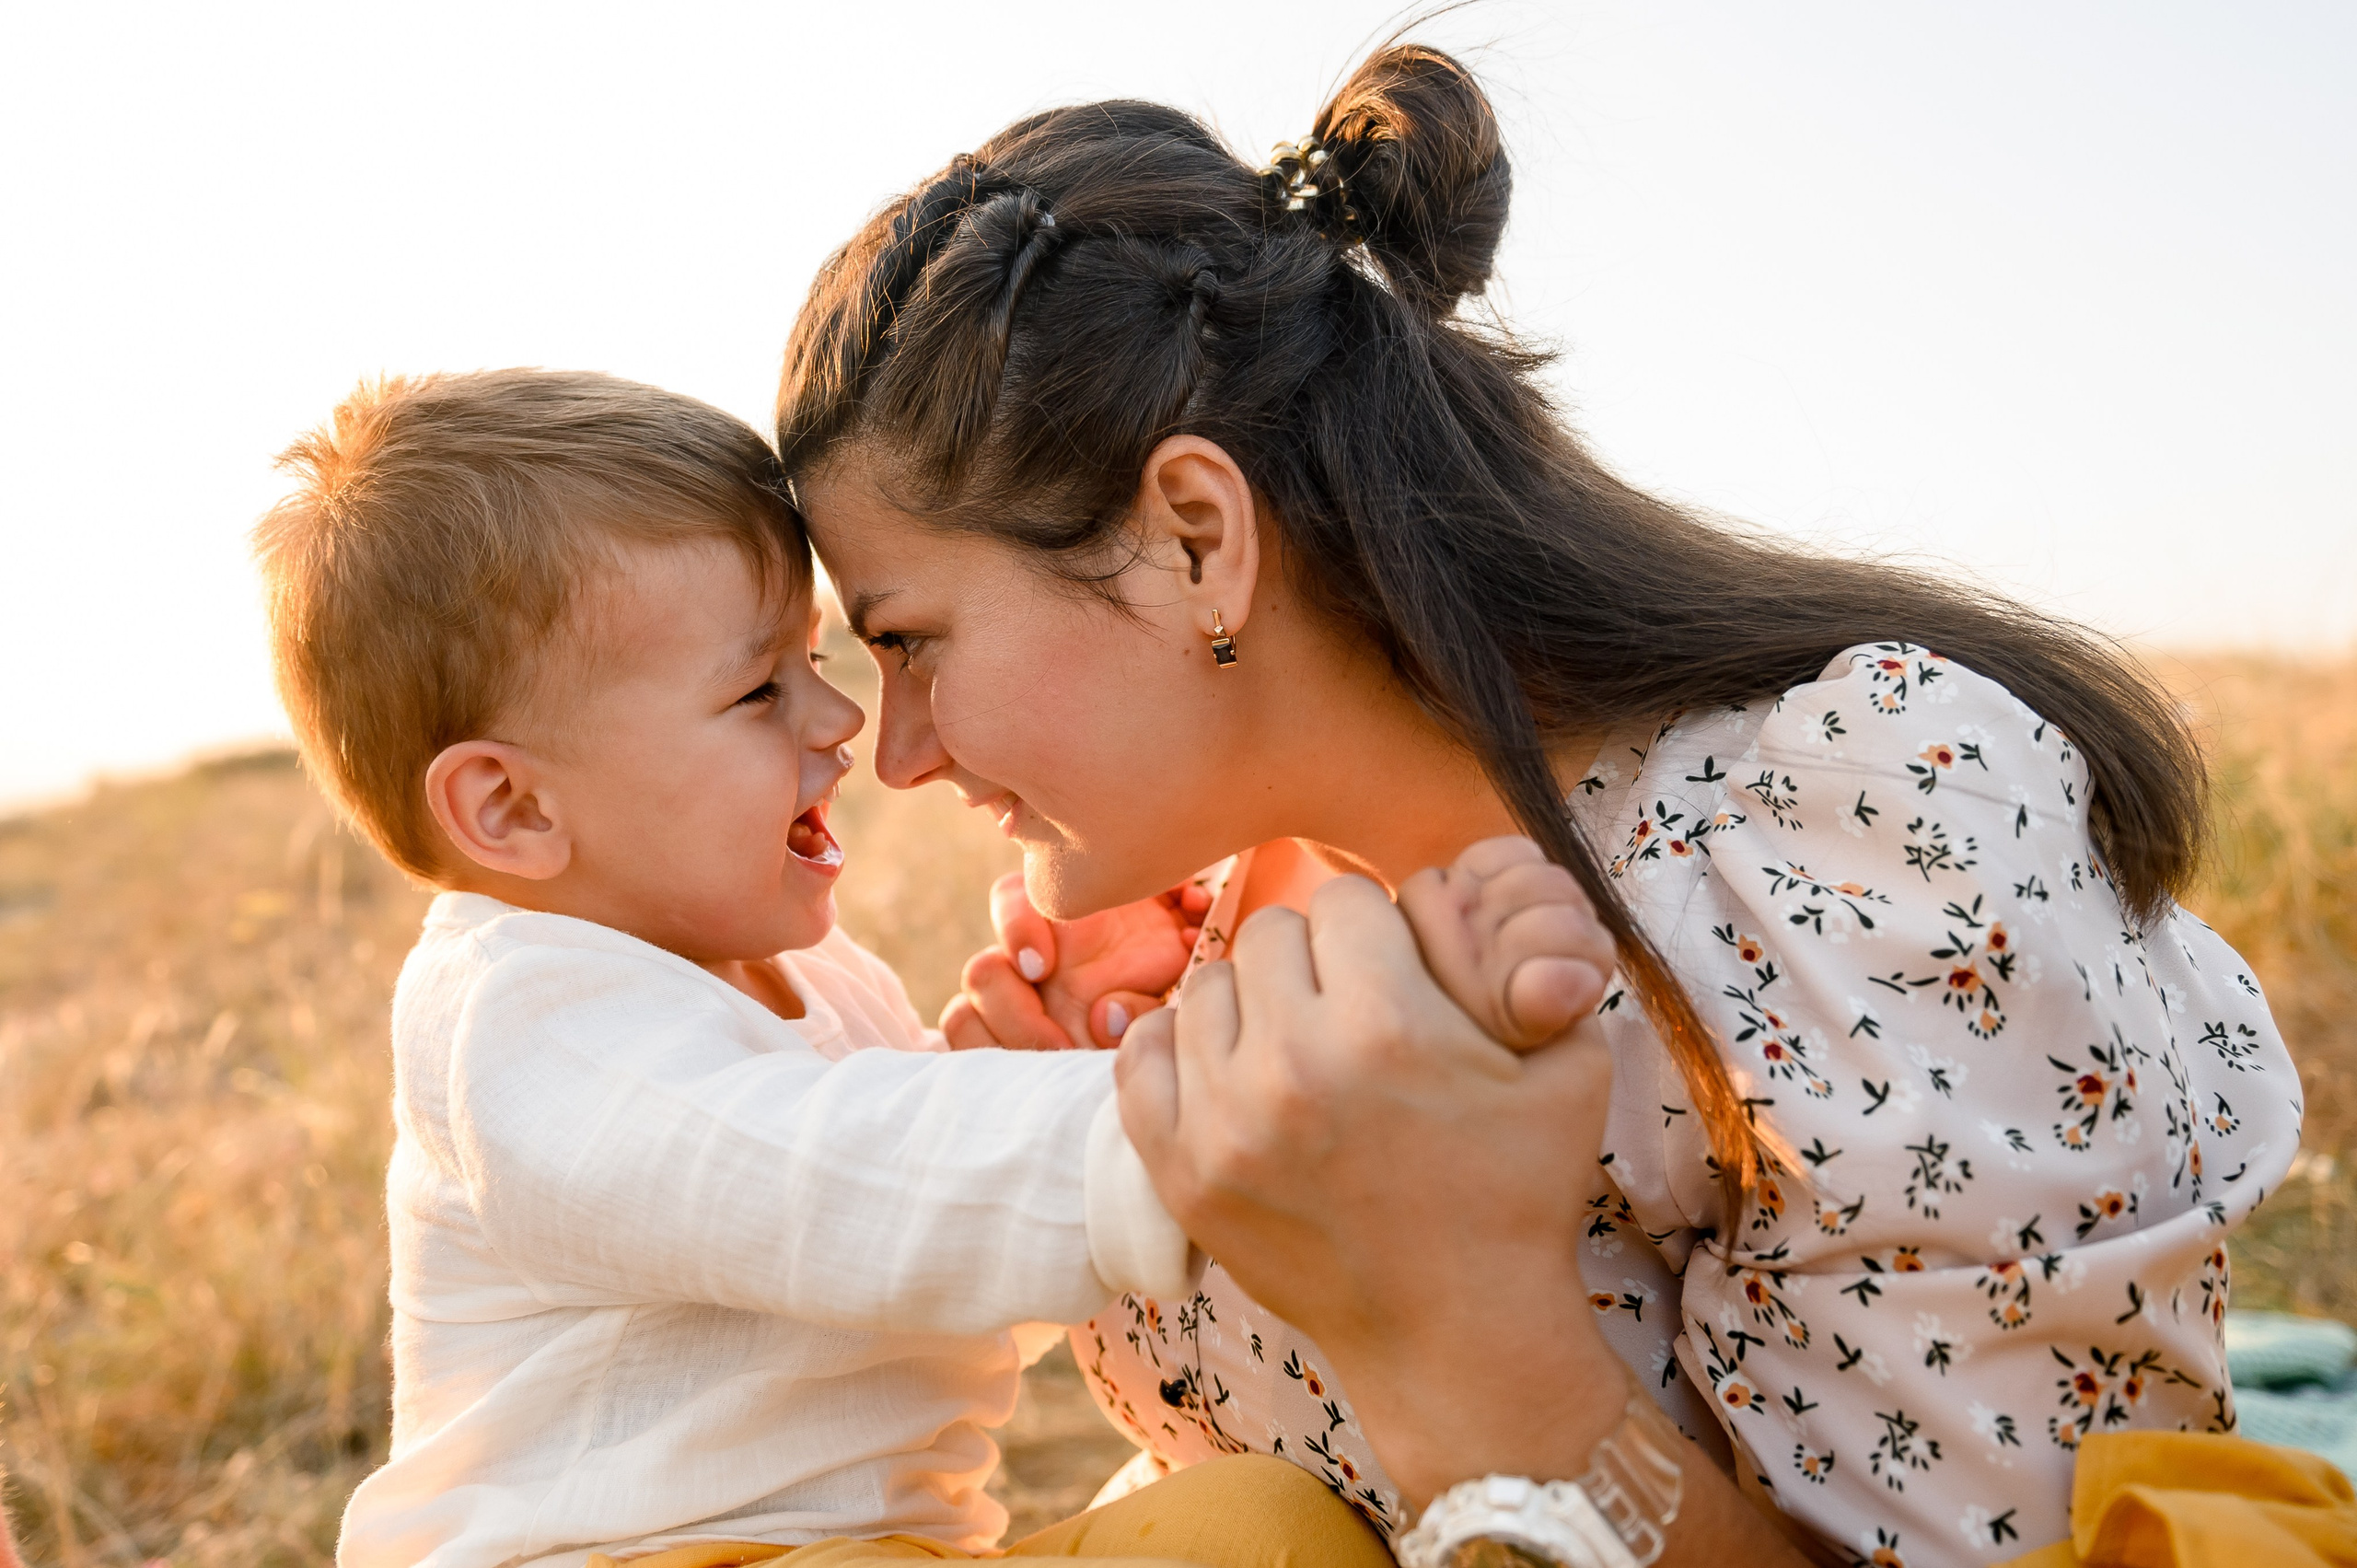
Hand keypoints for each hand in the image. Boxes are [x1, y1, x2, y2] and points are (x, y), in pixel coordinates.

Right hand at [939, 872, 1204, 1049]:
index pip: (1012, 900)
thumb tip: (1105, 1019)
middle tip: (1060, 1045)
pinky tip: (1042, 1082)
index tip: (1042, 965)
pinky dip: (994, 1068)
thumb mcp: (1183, 960)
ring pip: (964, 1017)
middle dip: (1013, 1011)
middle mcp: (1032, 966)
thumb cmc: (1186, 973)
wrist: (1198, 1031)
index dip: (1017, 928)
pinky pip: (969, 1056)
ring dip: (1006, 1047)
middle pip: (982, 973)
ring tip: (1059, 1069)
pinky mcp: (1011, 1048)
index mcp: (1066, 923)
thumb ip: (1159, 967)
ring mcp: (1017, 1010)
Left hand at [1116, 876, 1617, 1502]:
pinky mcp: (1180, 1170)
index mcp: (1388, 1027)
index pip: (1346, 901)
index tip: (1393, 972)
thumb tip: (1466, 888)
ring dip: (1254, 1002)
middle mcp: (1293, 1066)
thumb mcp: (1570, 1067)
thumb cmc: (1519, 1193)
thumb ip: (1534, 964)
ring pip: (1209, 985)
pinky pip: (1142, 1053)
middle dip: (1316, 960)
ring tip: (1297, 1045)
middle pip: (1272, 934)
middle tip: (1348, 1010)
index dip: (1378, 931)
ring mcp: (1223, 1122)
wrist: (1456, 1330)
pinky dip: (1180, 1046)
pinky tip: (1229, 1065)